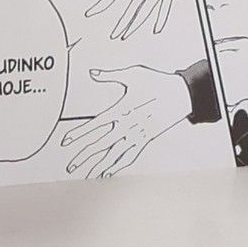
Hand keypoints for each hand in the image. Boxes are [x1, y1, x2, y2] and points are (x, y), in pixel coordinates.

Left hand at [59, 63, 191, 177]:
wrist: (182, 93)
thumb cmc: (158, 82)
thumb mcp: (134, 73)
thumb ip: (110, 75)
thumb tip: (93, 72)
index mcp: (122, 109)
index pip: (95, 125)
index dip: (80, 133)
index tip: (66, 141)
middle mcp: (127, 125)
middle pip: (101, 144)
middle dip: (84, 155)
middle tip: (70, 165)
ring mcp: (137, 134)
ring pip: (114, 154)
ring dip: (98, 165)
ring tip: (85, 173)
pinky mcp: (146, 139)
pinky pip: (129, 156)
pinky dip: (118, 165)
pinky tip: (108, 172)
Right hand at [86, 0, 192, 40]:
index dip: (103, 3)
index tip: (91, 13)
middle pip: (131, 8)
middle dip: (122, 22)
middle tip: (113, 35)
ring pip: (145, 11)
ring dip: (136, 24)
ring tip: (127, 35)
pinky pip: (163, 9)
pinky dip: (161, 19)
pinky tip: (157, 29)